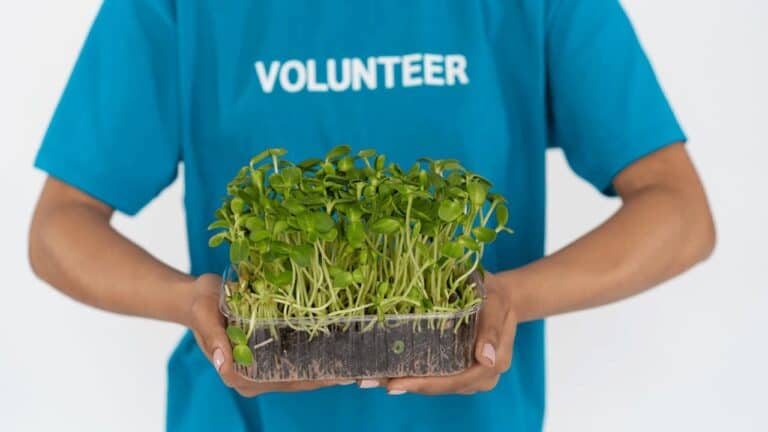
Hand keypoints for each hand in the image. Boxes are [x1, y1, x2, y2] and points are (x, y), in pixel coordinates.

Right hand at [185, 274, 351, 395]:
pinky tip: (335, 345)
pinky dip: (313, 354)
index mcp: (236, 373)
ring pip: (297, 372)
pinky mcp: (266, 353)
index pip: (279, 382)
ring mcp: (260, 366)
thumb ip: (214, 338)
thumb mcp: (205, 315)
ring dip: (321, 367)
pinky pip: (294, 358)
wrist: (198, 296)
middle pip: (293, 381)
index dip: (308, 380)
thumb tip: (224, 363)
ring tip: (351, 357)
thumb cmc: (201, 305)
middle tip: (353, 367)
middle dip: (322, 376)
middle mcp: (251, 375)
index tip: (333, 375)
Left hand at [382, 272, 518, 394]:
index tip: (395, 383)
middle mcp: (481, 376)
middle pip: (441, 386)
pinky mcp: (458, 369)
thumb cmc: (496, 295)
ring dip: (405, 382)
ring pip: (436, 384)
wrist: (503, 295)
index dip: (425, 384)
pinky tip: (386, 371)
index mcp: (493, 363)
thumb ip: (491, 330)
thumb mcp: (496, 304)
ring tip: (371, 378)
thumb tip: (485, 358)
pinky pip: (436, 376)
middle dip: (406, 385)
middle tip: (369, 381)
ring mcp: (469, 375)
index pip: (455, 380)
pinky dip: (412, 374)